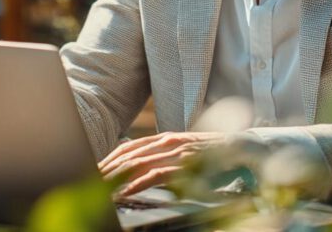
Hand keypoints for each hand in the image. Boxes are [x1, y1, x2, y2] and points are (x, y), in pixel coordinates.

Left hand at [98, 131, 228, 195]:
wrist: (243, 151)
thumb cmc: (214, 156)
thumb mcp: (186, 153)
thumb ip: (166, 157)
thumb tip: (143, 166)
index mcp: (166, 138)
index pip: (129, 147)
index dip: (109, 159)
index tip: (94, 170)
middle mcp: (168, 142)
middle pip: (128, 155)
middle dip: (106, 169)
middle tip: (88, 181)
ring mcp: (176, 152)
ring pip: (137, 164)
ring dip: (116, 177)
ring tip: (99, 188)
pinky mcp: (185, 165)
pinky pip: (155, 175)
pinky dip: (136, 184)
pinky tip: (124, 192)